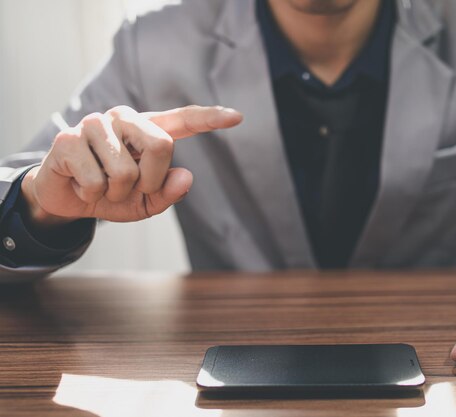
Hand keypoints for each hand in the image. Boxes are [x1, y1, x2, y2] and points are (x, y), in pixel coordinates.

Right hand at [21, 105, 241, 225]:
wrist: (67, 200)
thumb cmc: (111, 194)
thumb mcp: (146, 201)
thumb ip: (168, 192)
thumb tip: (186, 178)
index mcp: (147, 130)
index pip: (183, 120)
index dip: (210, 118)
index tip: (237, 117)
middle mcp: (123, 119)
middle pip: (161, 145)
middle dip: (151, 180)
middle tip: (131, 188)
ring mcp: (94, 125)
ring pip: (126, 171)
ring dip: (116, 193)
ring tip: (102, 186)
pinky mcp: (68, 139)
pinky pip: (97, 181)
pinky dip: (93, 195)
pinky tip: (82, 186)